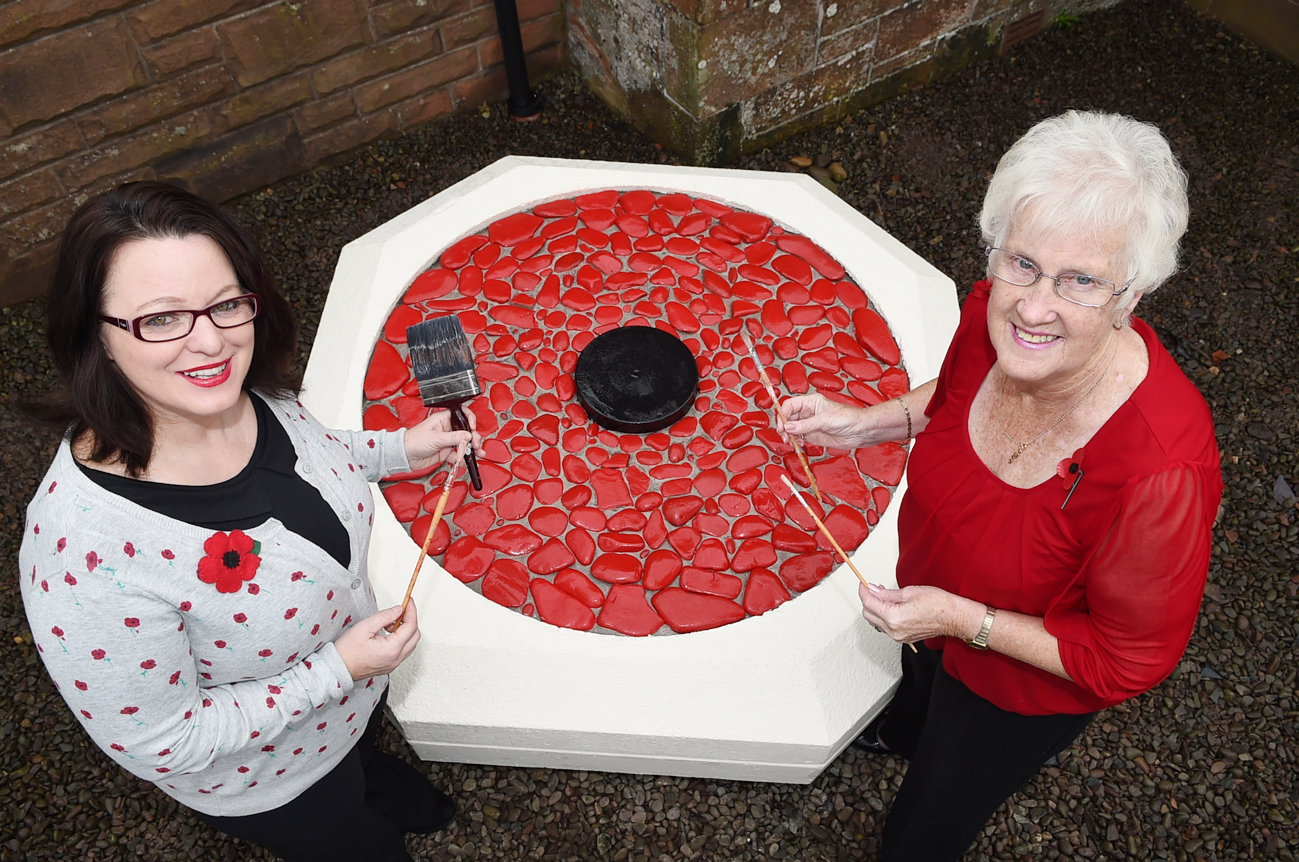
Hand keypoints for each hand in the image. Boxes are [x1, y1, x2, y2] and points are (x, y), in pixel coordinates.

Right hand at [334, 601, 420, 680]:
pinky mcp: (389, 666)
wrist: (338, 667)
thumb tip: (398, 610)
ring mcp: (393, 664)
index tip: (409, 602)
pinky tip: (389, 633)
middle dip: (410, 620)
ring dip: (405, 630)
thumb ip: (385, 616)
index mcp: (392, 649)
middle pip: (415, 635)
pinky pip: (403, 651)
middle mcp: (396, 659)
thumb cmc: (347, 651)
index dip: (411, 611)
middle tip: (401, 610)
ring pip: (410, 644)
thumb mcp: (365, 627)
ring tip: (390, 623)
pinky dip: (401, 639)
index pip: (411, 626)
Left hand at [404, 409, 481, 474]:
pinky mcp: (445, 452)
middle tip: (476, 444)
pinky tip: (466, 461)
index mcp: (443, 419)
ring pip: (464, 443)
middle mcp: (447, 429)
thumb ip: (453, 438)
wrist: (405, 456)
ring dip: (471, 448)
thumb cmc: (413, 441)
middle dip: (473, 437)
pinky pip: (458, 454)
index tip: (473, 427)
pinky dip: (463, 458)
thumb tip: (468, 436)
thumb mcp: (435, 438)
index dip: (469, 419)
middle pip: (465, 431)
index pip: (461, 414)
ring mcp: (447, 441)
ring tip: (477, 453)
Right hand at [781, 394, 879, 448]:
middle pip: (788, 417)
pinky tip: (799, 444)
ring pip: (792, 428)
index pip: (790, 405)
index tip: (782, 426)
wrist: (860, 431)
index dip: (783, 415)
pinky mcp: (813, 435)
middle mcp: (808, 412)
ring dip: (788, 435)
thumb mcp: (825, 420)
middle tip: (784, 436)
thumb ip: (806, 425)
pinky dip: (796, 441)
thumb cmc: (848, 418)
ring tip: (791, 441)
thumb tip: (788, 427)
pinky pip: (799, 437)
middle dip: (784, 426)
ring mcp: (810, 424)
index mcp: (811, 402)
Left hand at [858, 582, 984, 644]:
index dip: (864, 591)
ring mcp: (898, 637)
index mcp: (894, 617)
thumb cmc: (938, 603)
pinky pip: (886, 628)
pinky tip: (891, 607)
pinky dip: (884, 617)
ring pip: (876, 622)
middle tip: (874, 588)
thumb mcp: (909, 592)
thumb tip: (873, 590)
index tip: (863, 584)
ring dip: (876, 609)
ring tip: (885, 597)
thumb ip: (886, 593)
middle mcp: (894, 630)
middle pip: (868, 615)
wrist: (954, 617)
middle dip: (868, 600)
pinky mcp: (903, 639)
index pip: (869, 604)